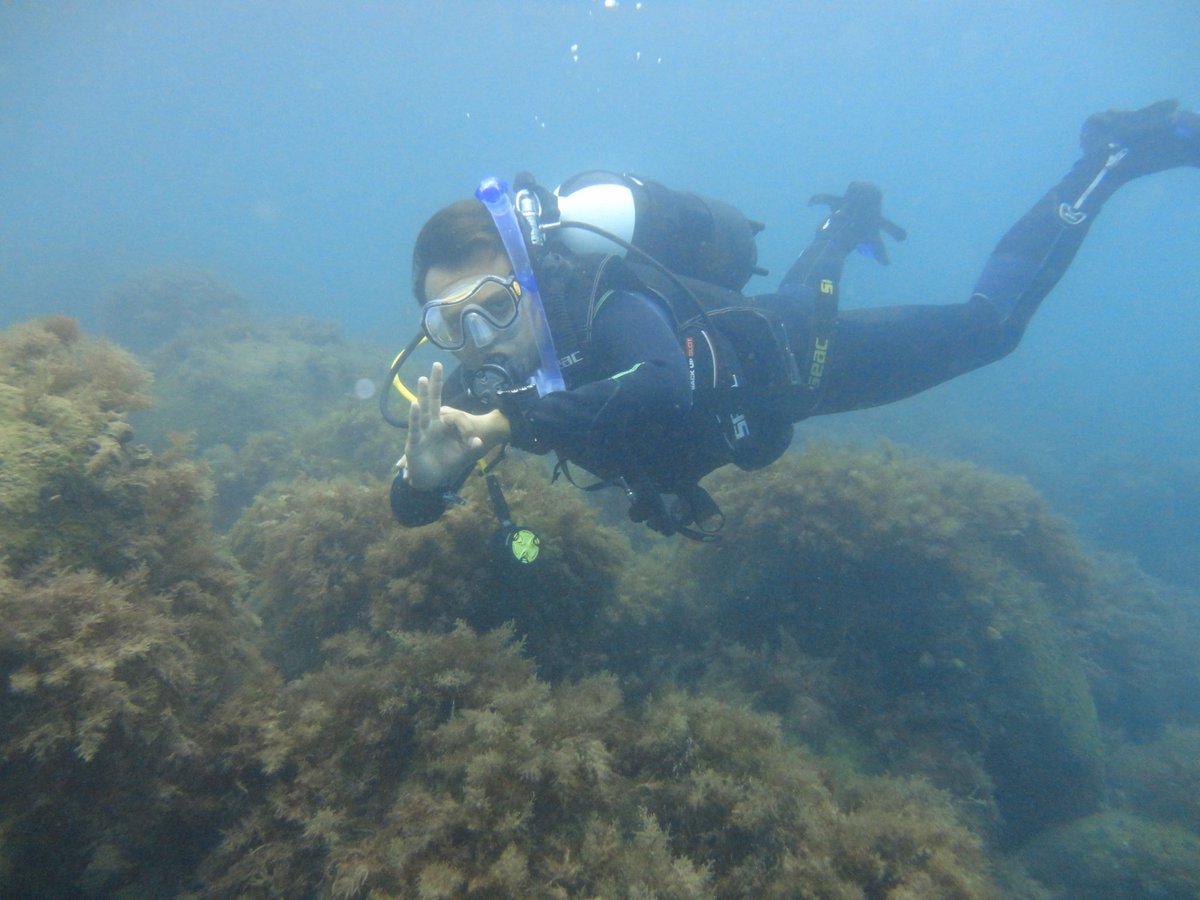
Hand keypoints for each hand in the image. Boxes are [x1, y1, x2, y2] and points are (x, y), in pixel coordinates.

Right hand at [401, 362, 510, 489]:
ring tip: (422, 379)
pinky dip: (414, 416)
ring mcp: (421, 432)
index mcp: (441, 425)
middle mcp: (430, 425)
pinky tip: (415, 404)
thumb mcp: (462, 456)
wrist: (429, 482)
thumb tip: (478, 440)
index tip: (459, 412)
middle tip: (437, 364)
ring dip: (422, 395)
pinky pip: (414, 428)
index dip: (451, 403)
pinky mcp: (413, 443)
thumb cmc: (444, 464)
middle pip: (433, 400)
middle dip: (434, 383)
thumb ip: (470, 448)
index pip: (447, 408)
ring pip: (423, 410)